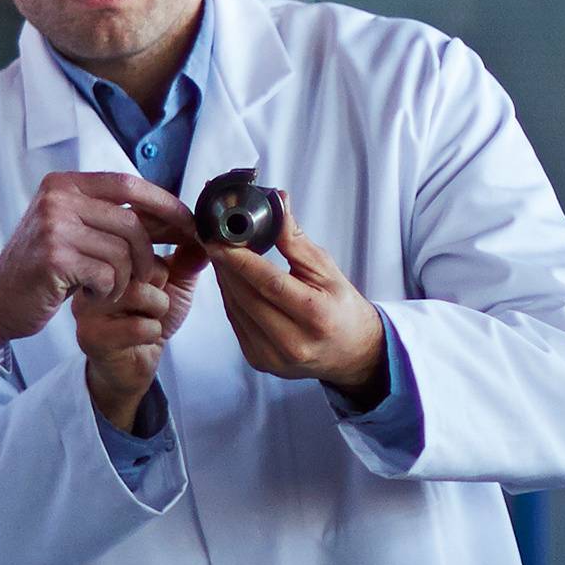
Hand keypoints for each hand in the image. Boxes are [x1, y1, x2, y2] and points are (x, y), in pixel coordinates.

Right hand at [0, 170, 195, 348]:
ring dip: (124, 279)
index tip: (188, 224)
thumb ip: (115, 218)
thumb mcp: (76, 229)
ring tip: (107, 287)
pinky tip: (91, 293)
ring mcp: (53, 226)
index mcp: (65, 184)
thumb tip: (176, 217)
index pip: (129, 184)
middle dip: (147, 254)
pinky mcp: (54, 258)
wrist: (0, 298)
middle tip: (144, 276)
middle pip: (131, 223)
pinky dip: (108, 291)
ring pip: (122, 252)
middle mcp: (57, 198)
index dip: (164, 204)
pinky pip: (107, 274)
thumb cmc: (47, 266)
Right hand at [79, 242, 199, 434]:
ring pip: (139, 292)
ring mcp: (86, 307)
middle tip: (153, 303)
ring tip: (148, 318)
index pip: (137, 237)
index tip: (171, 271)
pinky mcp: (91, 335)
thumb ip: (187, 259)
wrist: (133, 365)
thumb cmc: (148, 320)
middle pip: (140, 264)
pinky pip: (138, 326)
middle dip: (161, 287)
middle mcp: (89, 277)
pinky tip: (141, 338)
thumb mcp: (174, 285)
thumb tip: (204, 235)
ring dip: (158, 309)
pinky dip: (152, 333)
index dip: (164, 254)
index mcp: (106, 257)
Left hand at [208, 216, 389, 409]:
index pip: (270, 283)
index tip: (220, 239)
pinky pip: (236, 322)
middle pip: (247, 296)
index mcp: (316, 316)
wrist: (350, 352)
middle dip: (227, 265)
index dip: (241, 260)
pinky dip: (231, 298)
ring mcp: (273, 356)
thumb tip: (277, 203)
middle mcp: (293, 342)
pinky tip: (231, 279)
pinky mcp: (259, 361)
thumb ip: (296, 240)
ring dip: (225, 280)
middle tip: (214, 239)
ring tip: (220, 254)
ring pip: (236, 309)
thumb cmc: (342, 307)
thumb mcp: (327, 269)